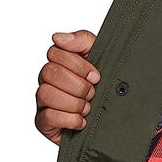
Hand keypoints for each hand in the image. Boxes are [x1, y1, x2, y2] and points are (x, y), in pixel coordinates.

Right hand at [34, 30, 99, 144]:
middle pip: (49, 72)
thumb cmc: (107, 88)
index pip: (55, 52)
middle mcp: (48, 81)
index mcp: (60, 64)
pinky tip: (82, 121)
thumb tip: (58, 37)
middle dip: (78, 85)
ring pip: (45, 93)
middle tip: (92, 93)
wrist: (117, 121)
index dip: (78, 65)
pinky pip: (48, 117)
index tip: (96, 76)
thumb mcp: (102, 58)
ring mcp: (44, 102)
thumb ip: (83, 40)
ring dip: (74, 102)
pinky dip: (70, 119)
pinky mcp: (44, 123)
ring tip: (87, 108)